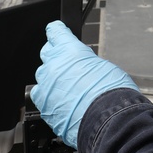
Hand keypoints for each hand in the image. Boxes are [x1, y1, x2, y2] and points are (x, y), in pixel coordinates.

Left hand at [30, 20, 138, 146]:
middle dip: (56, 56)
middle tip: (68, 66)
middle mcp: (55, 65)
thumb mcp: (105, 67)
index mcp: (70, 51)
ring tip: (69, 89)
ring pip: (43, 76)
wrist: (108, 121)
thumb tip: (83, 65)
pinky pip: (40, 95)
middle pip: (47, 53)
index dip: (57, 31)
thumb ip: (86, 62)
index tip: (57, 32)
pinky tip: (61, 102)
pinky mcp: (43, 105)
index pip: (55, 32)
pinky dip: (49, 97)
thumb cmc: (112, 94)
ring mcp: (46, 85)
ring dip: (52, 79)